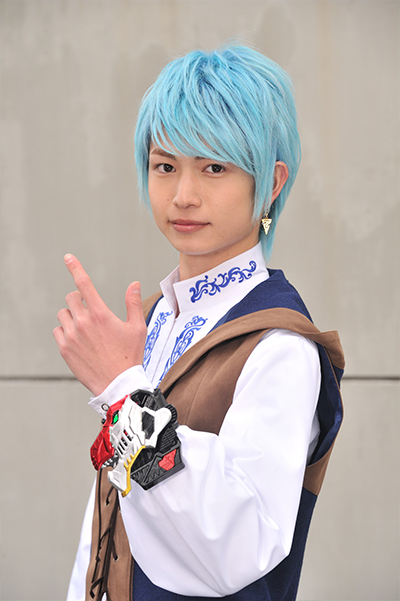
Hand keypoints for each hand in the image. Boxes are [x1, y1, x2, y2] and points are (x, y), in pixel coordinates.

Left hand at [53, 254, 146, 395]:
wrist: (118, 384)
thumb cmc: (130, 356)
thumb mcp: (138, 328)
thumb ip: (133, 303)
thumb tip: (134, 284)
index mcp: (101, 314)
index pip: (84, 284)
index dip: (75, 268)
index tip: (68, 257)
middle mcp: (83, 322)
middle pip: (71, 298)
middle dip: (80, 300)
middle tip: (91, 313)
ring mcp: (71, 336)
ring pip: (63, 314)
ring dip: (72, 315)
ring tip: (86, 328)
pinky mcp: (64, 348)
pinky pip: (58, 330)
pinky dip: (65, 331)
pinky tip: (79, 340)